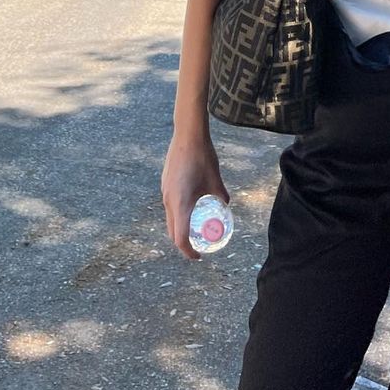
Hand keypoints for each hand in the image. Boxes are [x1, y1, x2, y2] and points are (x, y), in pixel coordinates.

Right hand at [161, 131, 229, 260]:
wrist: (186, 134)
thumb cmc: (202, 156)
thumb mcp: (215, 178)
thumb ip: (220, 194)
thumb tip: (225, 205)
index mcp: (181, 203)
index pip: (180, 237)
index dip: (189, 251)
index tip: (199, 255)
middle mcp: (169, 200)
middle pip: (172, 231)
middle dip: (184, 242)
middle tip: (198, 245)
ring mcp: (164, 191)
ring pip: (170, 217)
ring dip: (180, 226)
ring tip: (195, 226)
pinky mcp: (164, 183)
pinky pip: (170, 204)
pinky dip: (178, 212)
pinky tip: (190, 204)